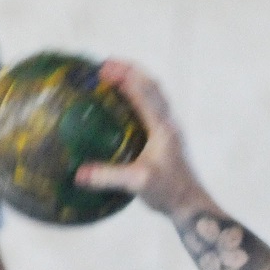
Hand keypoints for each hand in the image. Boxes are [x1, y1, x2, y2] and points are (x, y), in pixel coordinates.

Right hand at [79, 62, 203, 216]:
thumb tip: (78, 174)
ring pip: (156, 95)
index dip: (125, 76)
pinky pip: (154, 108)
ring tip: (115, 77)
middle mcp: (169, 123)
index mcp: (162, 127)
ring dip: (137, 82)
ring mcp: (170, 130)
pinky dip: (140, 98)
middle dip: (130, 71)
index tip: (103, 68)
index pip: (144, 92)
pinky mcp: (168, 139)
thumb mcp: (137, 183)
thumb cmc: (168, 192)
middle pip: (152, 86)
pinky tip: (125, 106)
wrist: (190, 205)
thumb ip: (108, 176)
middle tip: (106, 65)